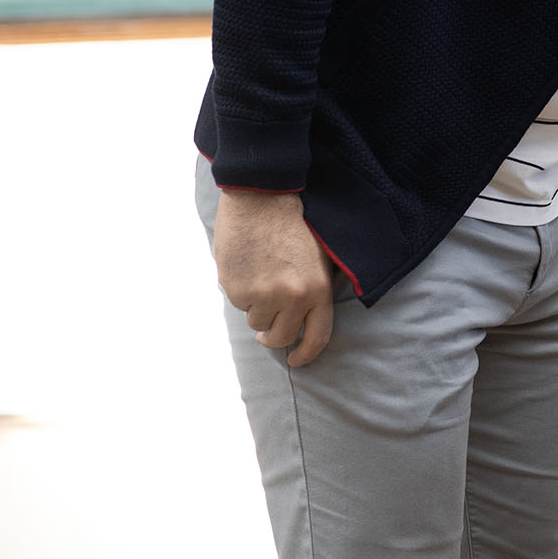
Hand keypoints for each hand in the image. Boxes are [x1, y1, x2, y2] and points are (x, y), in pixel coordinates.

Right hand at [213, 189, 335, 365]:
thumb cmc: (295, 224)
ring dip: (257, 309)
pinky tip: (247, 268)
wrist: (263, 198)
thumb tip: (309, 321)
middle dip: (274, 336)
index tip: (297, 360)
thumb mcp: (321, 257)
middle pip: (281, 337)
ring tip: (261, 279)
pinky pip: (239, 304)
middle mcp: (292, 297)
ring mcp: (263, 295)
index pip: (316, 338)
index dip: (306, 354)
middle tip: (269, 330)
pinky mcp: (237, 289)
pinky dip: (241, 293)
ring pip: (256, 322)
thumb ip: (318, 290)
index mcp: (318, 289)